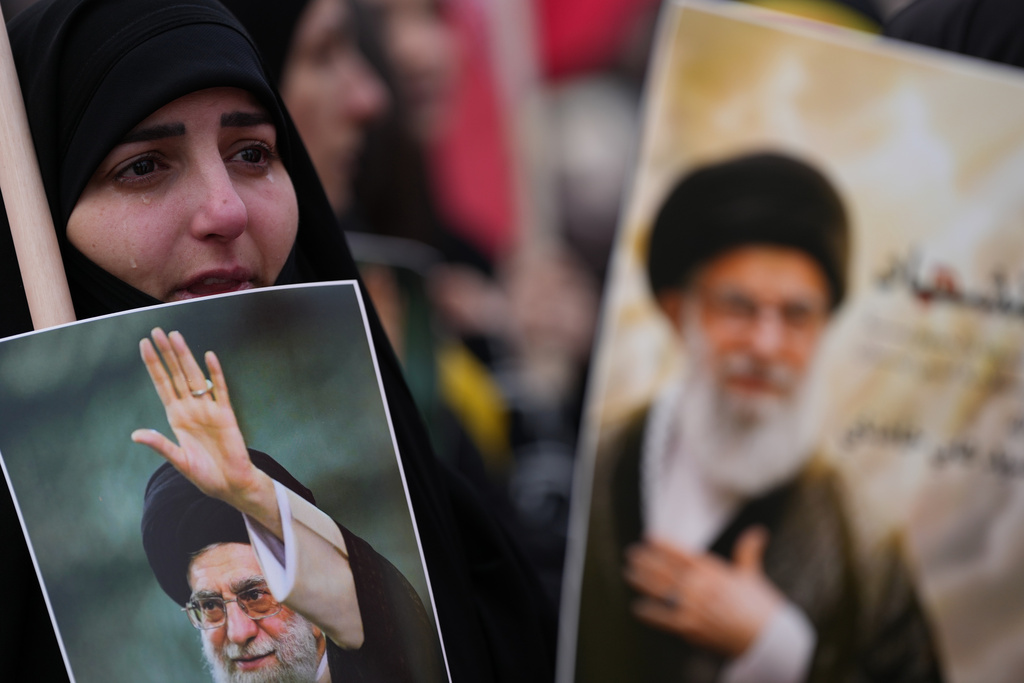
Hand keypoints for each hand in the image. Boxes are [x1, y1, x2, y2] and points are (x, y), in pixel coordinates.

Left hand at [131, 328, 280, 535]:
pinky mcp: (226, 415)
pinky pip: (220, 390)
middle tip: (158, 330)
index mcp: (176, 417)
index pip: (162, 384)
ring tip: (176, 336)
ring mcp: (209, 409)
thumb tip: (136, 435)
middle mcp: (191, 408)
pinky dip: (216, 374)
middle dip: (167, 353)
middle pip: (177, 374)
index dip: (153, 365)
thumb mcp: (178, 461)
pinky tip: (209, 357)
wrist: (231, 484)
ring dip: (186, 357)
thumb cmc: (204, 475)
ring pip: (196, 377)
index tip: (143, 344)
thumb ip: (160, 445)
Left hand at [623, 528, 782, 656]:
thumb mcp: (751, 575)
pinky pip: (662, 618)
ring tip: (628, 572)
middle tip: (631, 554)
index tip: (648, 538)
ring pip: (659, 590)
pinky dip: (648, 612)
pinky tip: (637, 607)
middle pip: (664, 569)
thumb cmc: (760, 607)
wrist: (767, 638)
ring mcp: (692, 606)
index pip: (680, 553)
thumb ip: (748, 551)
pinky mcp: (690, 627)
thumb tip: (757, 532)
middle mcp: (699, 586)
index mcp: (712, 571)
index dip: (662, 545)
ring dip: (641, 580)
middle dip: (645, 561)